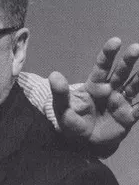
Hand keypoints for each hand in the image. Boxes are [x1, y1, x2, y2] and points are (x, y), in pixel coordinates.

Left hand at [50, 38, 138, 156]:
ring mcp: (121, 102)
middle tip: (136, 48)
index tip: (115, 41)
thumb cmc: (72, 123)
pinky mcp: (129, 117)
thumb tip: (53, 74)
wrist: (83, 143)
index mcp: (95, 86)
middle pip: (121, 73)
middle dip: (128, 60)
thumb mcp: (62, 109)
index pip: (102, 67)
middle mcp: (111, 90)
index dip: (108, 54)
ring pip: (134, 86)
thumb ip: (59, 93)